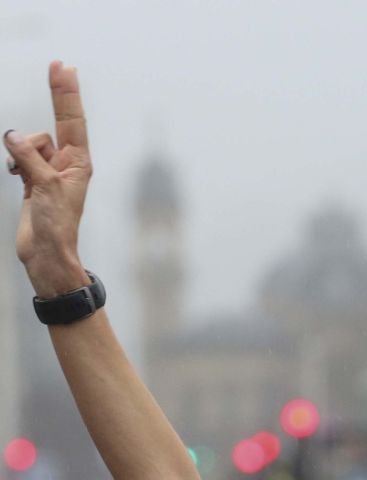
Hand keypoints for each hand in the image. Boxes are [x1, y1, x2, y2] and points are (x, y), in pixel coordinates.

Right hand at [3, 61, 91, 295]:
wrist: (46, 254)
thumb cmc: (55, 225)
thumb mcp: (44, 185)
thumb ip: (28, 156)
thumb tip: (11, 136)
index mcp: (79, 164)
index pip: (72, 121)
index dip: (67, 93)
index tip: (65, 67)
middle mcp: (67, 164)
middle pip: (55, 124)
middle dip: (56, 97)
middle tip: (58, 64)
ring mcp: (49, 171)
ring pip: (30, 143)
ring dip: (23, 154)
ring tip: (27, 178)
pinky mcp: (33, 180)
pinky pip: (19, 157)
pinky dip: (14, 163)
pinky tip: (16, 177)